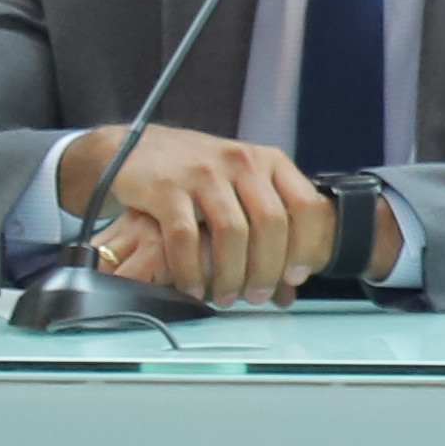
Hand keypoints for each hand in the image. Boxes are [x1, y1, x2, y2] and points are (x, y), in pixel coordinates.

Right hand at [70, 125, 335, 306]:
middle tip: (259, 296)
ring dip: (232, 273)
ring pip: (231, 232)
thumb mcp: (241, 185)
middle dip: (268, 268)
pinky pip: (184, 236)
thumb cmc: (200, 176)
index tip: (296, 276)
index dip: (307, 245)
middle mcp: (242, 162)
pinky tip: (193, 288)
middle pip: (271, 222)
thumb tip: (291, 285)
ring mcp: (205, 172)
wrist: (137, 147)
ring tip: (227, 298)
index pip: (306, 204)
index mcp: (270, 161)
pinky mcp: (167, 186)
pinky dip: (190, 269)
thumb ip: (267, 226)